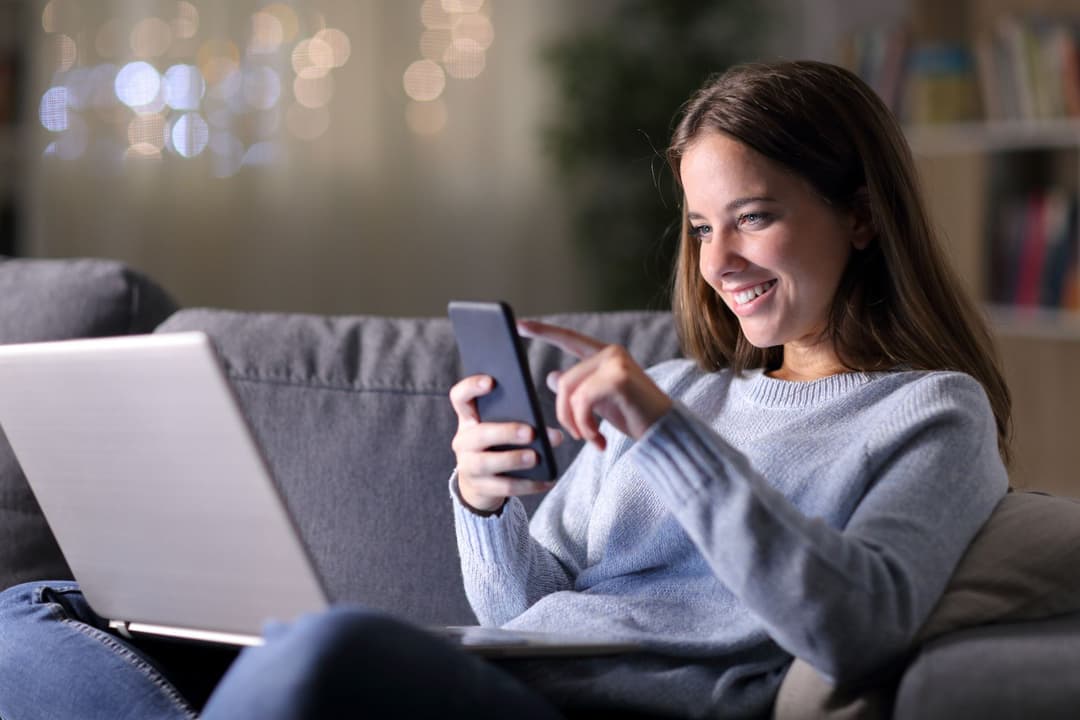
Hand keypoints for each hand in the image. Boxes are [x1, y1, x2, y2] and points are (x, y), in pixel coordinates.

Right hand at [448, 374, 563, 513]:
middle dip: (506, 432)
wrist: (479, 483)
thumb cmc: (497, 445)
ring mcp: (469, 466)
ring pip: (487, 463)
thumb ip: (522, 419)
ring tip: (535, 458)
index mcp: (469, 419)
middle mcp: (463, 441)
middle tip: (531, 433)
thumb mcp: (501, 427)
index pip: (460, 397)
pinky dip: (528, 485)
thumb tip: (552, 432)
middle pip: (479, 434)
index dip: (472, 387)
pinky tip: (547, 480)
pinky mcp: (481, 488)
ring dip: (513, 459)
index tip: (491, 382)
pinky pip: (504, 487)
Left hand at [517, 320, 672, 451]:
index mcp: (605, 355)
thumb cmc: (636, 418)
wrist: (666, 433)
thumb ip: (578, 388)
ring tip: (591, 438)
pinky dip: (586, 426)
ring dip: (575, 423)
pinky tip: (599, 439)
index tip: (519, 324)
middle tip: (577, 436)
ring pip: (570, 392)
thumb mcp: (600, 402)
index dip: (543, 331)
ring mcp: (614, 362)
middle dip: (564, 414)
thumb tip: (550, 376)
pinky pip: (582, 402)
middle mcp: (610, 352)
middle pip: (564, 381)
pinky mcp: (617, 378)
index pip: (568, 338)